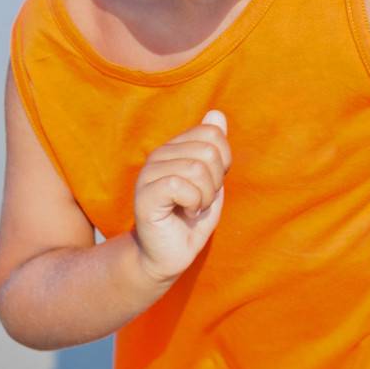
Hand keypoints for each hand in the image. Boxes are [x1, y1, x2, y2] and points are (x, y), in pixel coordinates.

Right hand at [132, 111, 230, 285]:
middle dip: (215, 182)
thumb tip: (216, 113)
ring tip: (193, 209)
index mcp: (175, 147)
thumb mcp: (212, 181)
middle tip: (201, 200)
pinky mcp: (145, 195)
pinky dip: (194, 204)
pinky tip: (186, 214)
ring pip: (196, 169)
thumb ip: (215, 148)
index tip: (213, 183)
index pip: (212, 133)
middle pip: (208, 151)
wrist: (170, 256)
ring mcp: (149, 174)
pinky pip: (180, 186)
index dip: (224, 161)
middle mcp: (159, 155)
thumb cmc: (191, 219)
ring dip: (204, 197)